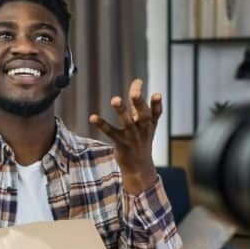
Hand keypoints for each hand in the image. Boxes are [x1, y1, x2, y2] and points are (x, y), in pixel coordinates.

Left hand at [89, 79, 161, 194]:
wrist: (139, 167)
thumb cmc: (141, 139)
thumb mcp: (144, 122)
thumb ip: (139, 102)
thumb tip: (137, 81)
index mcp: (150, 124)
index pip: (155, 112)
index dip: (157, 103)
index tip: (157, 94)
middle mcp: (143, 130)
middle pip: (143, 115)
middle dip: (139, 103)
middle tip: (135, 93)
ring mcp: (132, 137)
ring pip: (127, 123)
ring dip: (121, 111)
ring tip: (115, 99)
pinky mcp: (120, 143)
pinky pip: (110, 132)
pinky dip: (102, 124)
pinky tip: (93, 117)